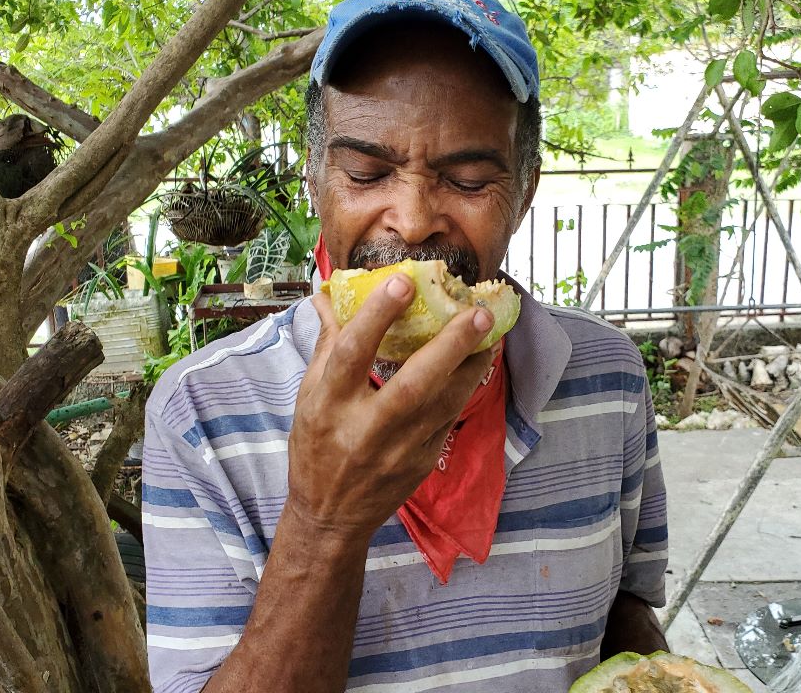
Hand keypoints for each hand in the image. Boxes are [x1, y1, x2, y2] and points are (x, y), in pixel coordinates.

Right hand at [286, 272, 497, 540]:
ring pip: (444, 403)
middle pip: (412, 385)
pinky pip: (451, 417)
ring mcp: (399, 450)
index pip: (351, 355)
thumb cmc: (316, 447)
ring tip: (491, 328)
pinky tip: (482, 360)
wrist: (332, 517)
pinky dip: (468, 386)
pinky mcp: (423, 462)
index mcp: (328, 406)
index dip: (376, 317)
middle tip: (476, 311)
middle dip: (448, 346)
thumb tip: (330, 294)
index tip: (403, 282)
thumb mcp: (308, 397)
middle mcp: (365, 429)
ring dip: (472, 364)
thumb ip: (327, 345)